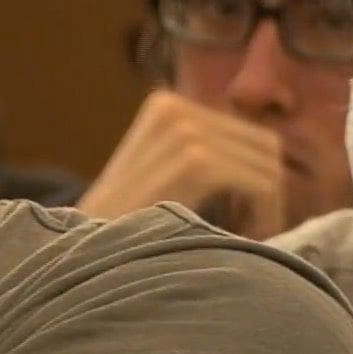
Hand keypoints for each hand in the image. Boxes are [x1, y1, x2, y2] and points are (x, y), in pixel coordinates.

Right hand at [79, 88, 285, 238]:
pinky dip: (264, 216)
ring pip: (267, 166)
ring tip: (243, 239)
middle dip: (267, 190)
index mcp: (166, 104)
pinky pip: (262, 184)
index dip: (255, 175)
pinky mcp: (197, 161)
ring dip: (266, 207)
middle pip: (264, 145)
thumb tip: (268, 161)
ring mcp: (185, 131)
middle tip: (250, 230)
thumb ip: (198, 153)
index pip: (246, 132)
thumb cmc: (123, 223)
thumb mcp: (158, 171)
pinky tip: (244, 241)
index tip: (243, 216)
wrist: (84, 249)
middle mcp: (176, 107)